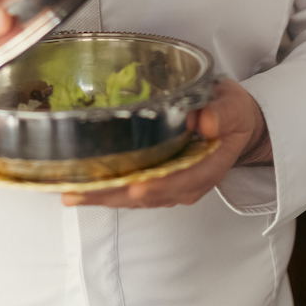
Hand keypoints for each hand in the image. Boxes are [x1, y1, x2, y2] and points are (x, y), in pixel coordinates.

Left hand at [62, 79, 271, 209]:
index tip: (134, 187)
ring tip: (71, 192)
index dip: (157, 186)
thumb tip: (206, 123)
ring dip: (103, 197)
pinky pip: (132, 192)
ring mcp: (172, 187)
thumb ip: (222, 113)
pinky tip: (84, 187)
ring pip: (134, 198)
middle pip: (148, 195)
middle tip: (78, 192)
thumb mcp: (233, 106)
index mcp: (208, 167)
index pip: (181, 181)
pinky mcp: (160, 183)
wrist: (235, 126)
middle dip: (112, 196)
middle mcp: (188, 184)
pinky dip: (108, 191)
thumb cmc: (231, 114)